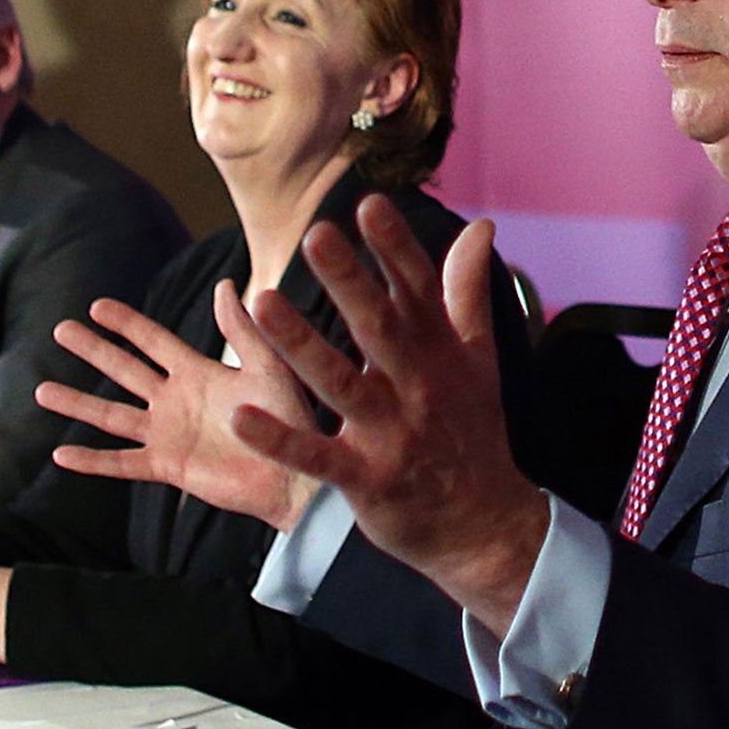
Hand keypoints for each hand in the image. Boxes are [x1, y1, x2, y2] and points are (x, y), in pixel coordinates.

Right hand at [35, 280, 320, 530]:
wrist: (297, 475)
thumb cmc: (291, 420)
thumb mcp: (268, 366)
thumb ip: (243, 330)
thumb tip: (226, 284)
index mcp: (198, 373)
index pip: (153, 341)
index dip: (126, 324)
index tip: (96, 306)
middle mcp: (176, 401)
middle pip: (124, 370)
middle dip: (93, 351)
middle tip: (60, 330)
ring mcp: (168, 434)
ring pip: (112, 415)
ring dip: (78, 403)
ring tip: (41, 390)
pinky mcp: (168, 467)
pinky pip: (122, 463)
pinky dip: (92, 460)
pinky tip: (61, 454)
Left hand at [233, 196, 549, 634]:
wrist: (484, 524)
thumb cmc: (471, 432)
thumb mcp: (479, 361)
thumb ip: (466, 293)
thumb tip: (481, 226)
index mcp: (439, 354)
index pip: (418, 291)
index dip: (394, 248)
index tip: (368, 203)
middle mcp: (416, 387)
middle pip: (378, 327)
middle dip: (348, 281)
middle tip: (314, 235)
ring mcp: (390, 434)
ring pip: (340, 383)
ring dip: (300, 344)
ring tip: (261, 302)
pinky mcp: (366, 479)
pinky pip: (318, 457)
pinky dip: (282, 440)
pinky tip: (244, 416)